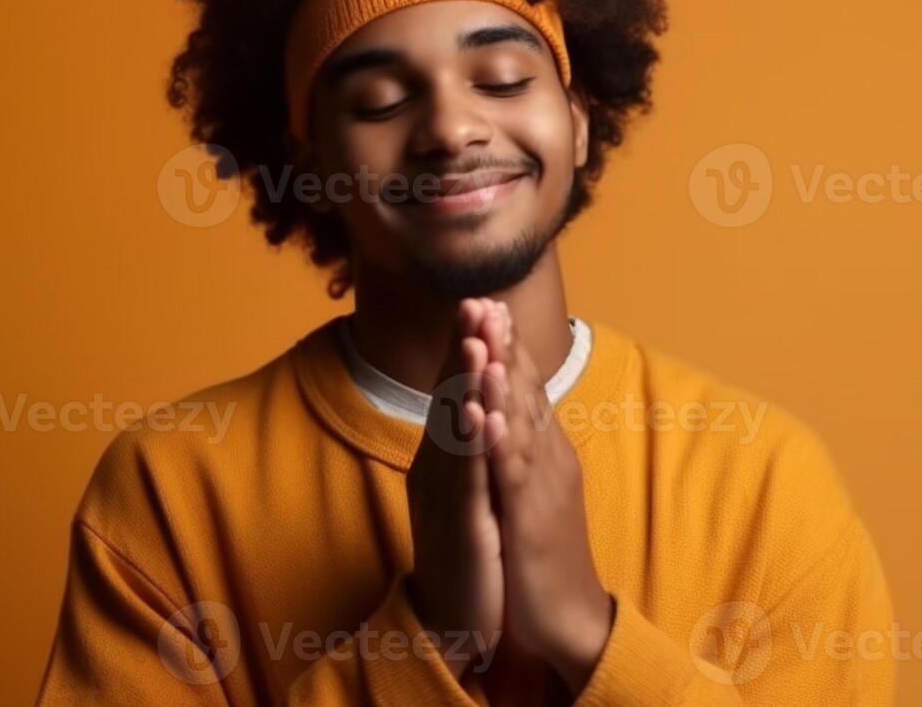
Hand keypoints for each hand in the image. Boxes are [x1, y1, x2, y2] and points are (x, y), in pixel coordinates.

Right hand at [404, 299, 504, 679]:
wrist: (453, 623)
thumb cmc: (466, 551)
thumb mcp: (467, 489)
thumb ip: (466, 445)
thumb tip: (474, 400)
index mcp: (445, 457)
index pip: (456, 390)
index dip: (467, 345)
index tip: (480, 300)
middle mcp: (439, 468)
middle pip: (451, 397)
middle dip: (464, 348)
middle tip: (473, 299)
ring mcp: (447, 497)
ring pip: (456, 430)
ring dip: (466, 384)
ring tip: (476, 341)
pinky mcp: (461, 526)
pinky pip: (467, 479)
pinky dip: (473, 444)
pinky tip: (482, 414)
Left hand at [478, 302, 613, 693]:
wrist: (568, 617)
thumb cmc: (545, 552)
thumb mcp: (534, 488)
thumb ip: (525, 447)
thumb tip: (512, 411)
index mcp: (545, 449)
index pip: (524, 387)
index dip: (506, 345)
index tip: (487, 303)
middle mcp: (549, 457)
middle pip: (523, 391)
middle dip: (502, 344)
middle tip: (485, 298)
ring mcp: (542, 485)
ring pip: (520, 422)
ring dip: (501, 377)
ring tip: (485, 337)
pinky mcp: (531, 518)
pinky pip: (513, 473)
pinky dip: (501, 440)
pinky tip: (488, 413)